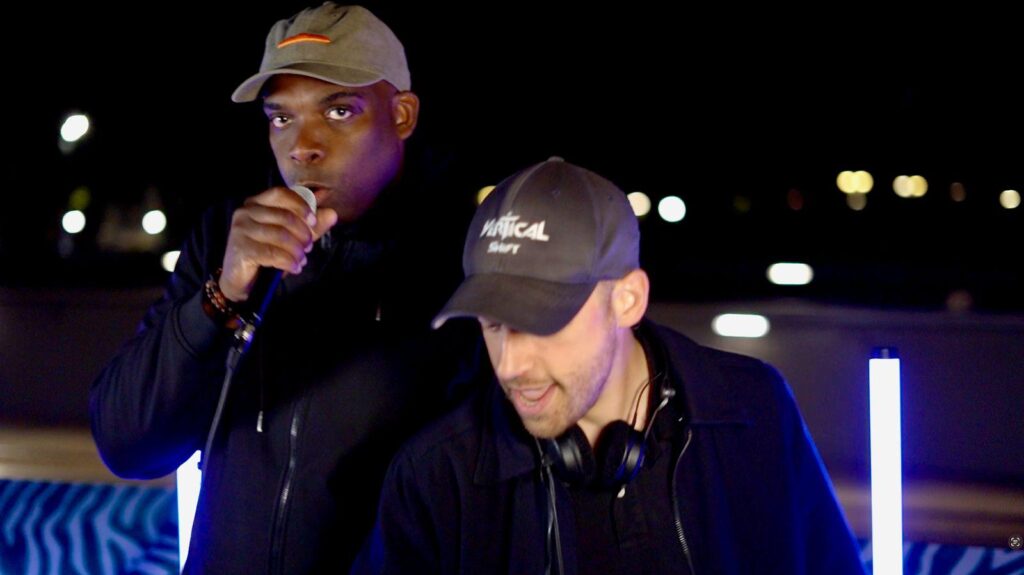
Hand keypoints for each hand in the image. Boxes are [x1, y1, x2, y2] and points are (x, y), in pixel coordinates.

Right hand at [219, 187, 337, 301]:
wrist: (242, 280)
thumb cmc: (266, 255)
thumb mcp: (292, 238)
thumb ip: (311, 226)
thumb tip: (332, 214)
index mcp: (257, 203)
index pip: (281, 194)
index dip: (301, 205)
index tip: (313, 221)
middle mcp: (246, 212)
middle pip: (284, 216)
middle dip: (302, 233)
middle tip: (308, 247)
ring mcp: (241, 230)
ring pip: (280, 235)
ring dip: (296, 250)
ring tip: (302, 260)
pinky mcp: (240, 248)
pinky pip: (272, 253)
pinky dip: (288, 261)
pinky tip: (294, 267)